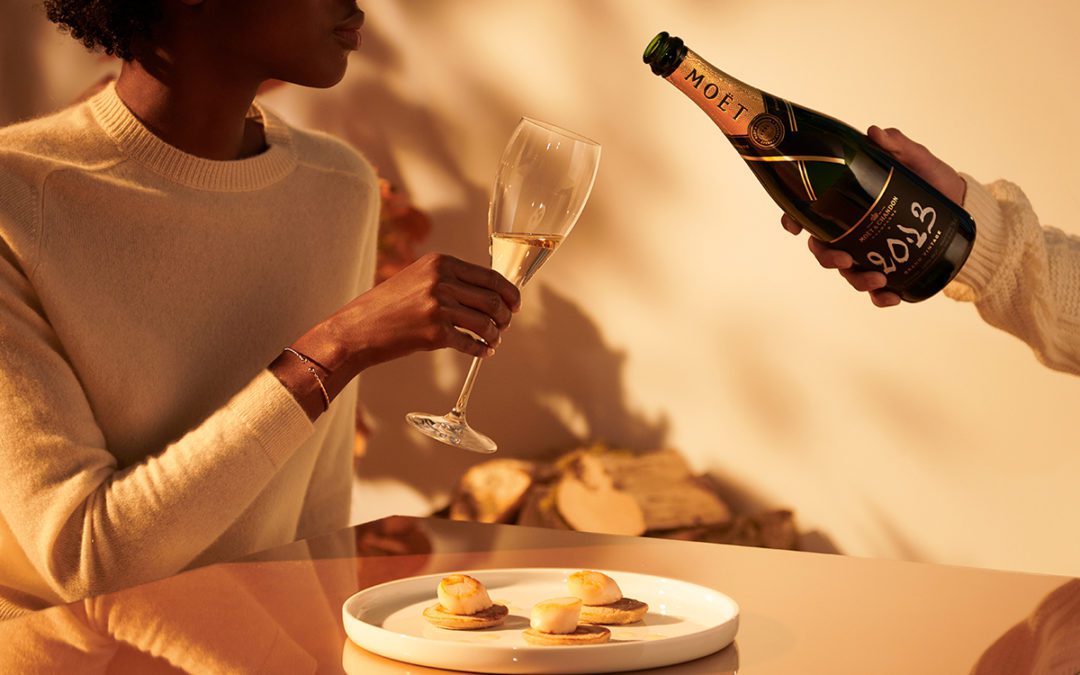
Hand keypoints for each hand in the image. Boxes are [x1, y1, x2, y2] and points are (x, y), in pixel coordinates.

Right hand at [331, 252, 520, 367]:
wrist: (357, 328)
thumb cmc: (388, 306)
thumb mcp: (419, 278)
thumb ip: (450, 279)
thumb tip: (489, 293)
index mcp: (440, 262)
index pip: (490, 276)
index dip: (509, 292)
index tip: (515, 305)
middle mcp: (441, 281)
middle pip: (493, 299)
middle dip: (506, 316)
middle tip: (504, 325)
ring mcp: (438, 307)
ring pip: (486, 322)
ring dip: (495, 334)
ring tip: (493, 340)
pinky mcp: (434, 333)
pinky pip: (471, 343)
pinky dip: (482, 350)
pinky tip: (484, 352)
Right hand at [780, 125, 966, 306]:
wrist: (964, 210)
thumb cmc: (934, 183)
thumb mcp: (918, 161)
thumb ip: (898, 147)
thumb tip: (875, 133)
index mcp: (850, 204)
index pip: (811, 213)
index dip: (794, 219)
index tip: (794, 227)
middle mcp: (853, 231)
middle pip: (823, 249)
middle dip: (827, 258)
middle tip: (845, 258)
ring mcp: (870, 254)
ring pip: (848, 273)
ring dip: (856, 280)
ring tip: (879, 278)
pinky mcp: (891, 272)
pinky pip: (878, 293)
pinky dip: (881, 299)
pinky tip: (892, 297)